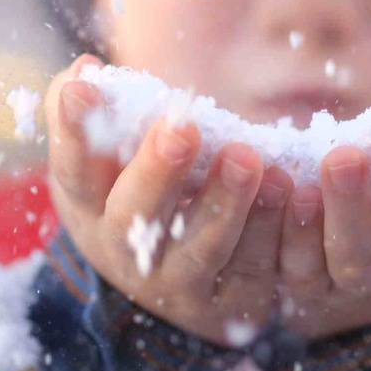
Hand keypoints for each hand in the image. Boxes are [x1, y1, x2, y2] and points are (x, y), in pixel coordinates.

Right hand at [44, 55, 292, 346]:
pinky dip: (276, 234)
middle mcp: (127, 253)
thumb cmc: (130, 194)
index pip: (74, 169)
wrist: (169, 283)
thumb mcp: (97, 164)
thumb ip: (86, 114)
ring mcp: (179, 282)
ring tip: (246, 157)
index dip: (75, 131)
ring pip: (203, 248)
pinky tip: (296, 193)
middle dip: (158, 171)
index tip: (85, 88)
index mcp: (90, 208)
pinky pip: (257, 270)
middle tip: (181, 128)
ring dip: (225, 204)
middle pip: (138, 216)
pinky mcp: (233, 301)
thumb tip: (86, 69)